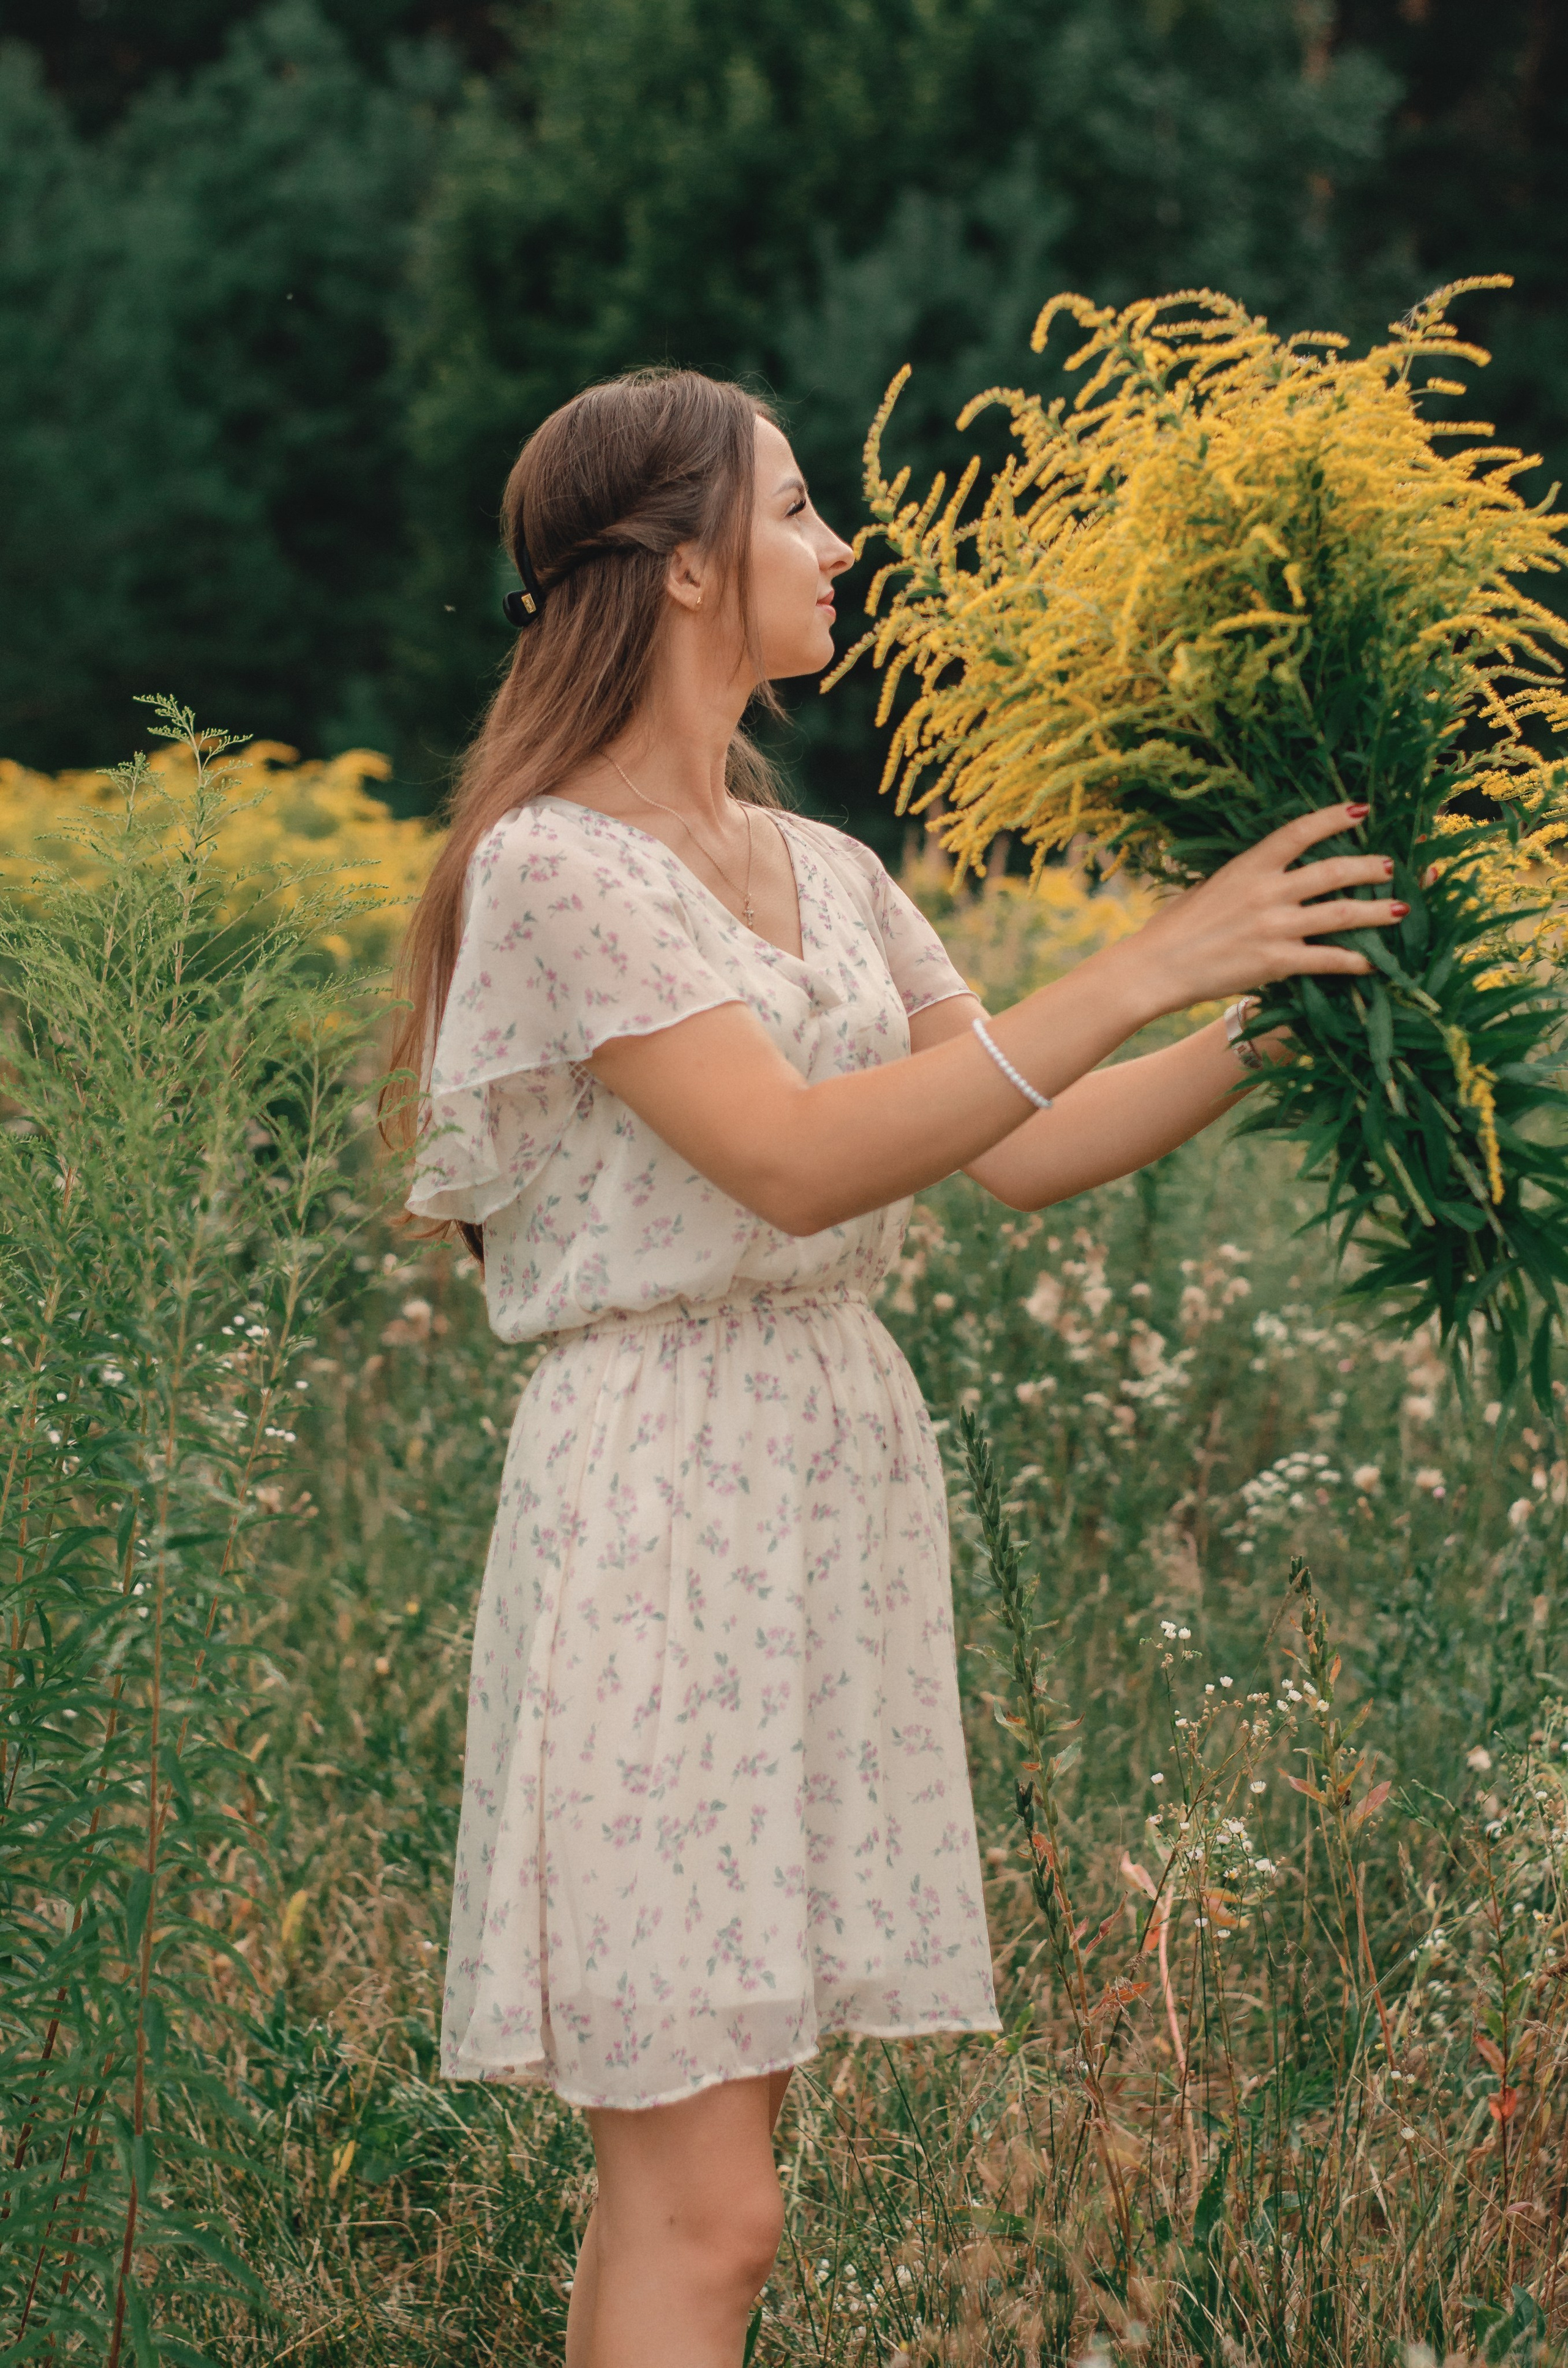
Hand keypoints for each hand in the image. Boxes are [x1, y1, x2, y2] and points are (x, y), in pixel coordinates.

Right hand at [1120, 802, 1404, 1016]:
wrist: (1154, 968)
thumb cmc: (1173, 929)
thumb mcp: (1207, 888)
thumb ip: (1241, 879)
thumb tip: (1262, 874)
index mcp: (1248, 866)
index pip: (1299, 832)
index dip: (1333, 818)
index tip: (1360, 809)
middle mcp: (1266, 892)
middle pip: (1333, 872)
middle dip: (1369, 868)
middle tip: (1390, 867)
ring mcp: (1274, 927)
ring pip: (1341, 914)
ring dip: (1377, 911)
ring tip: (1401, 909)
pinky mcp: (1276, 962)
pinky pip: (1327, 959)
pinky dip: (1354, 960)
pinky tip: (1372, 963)